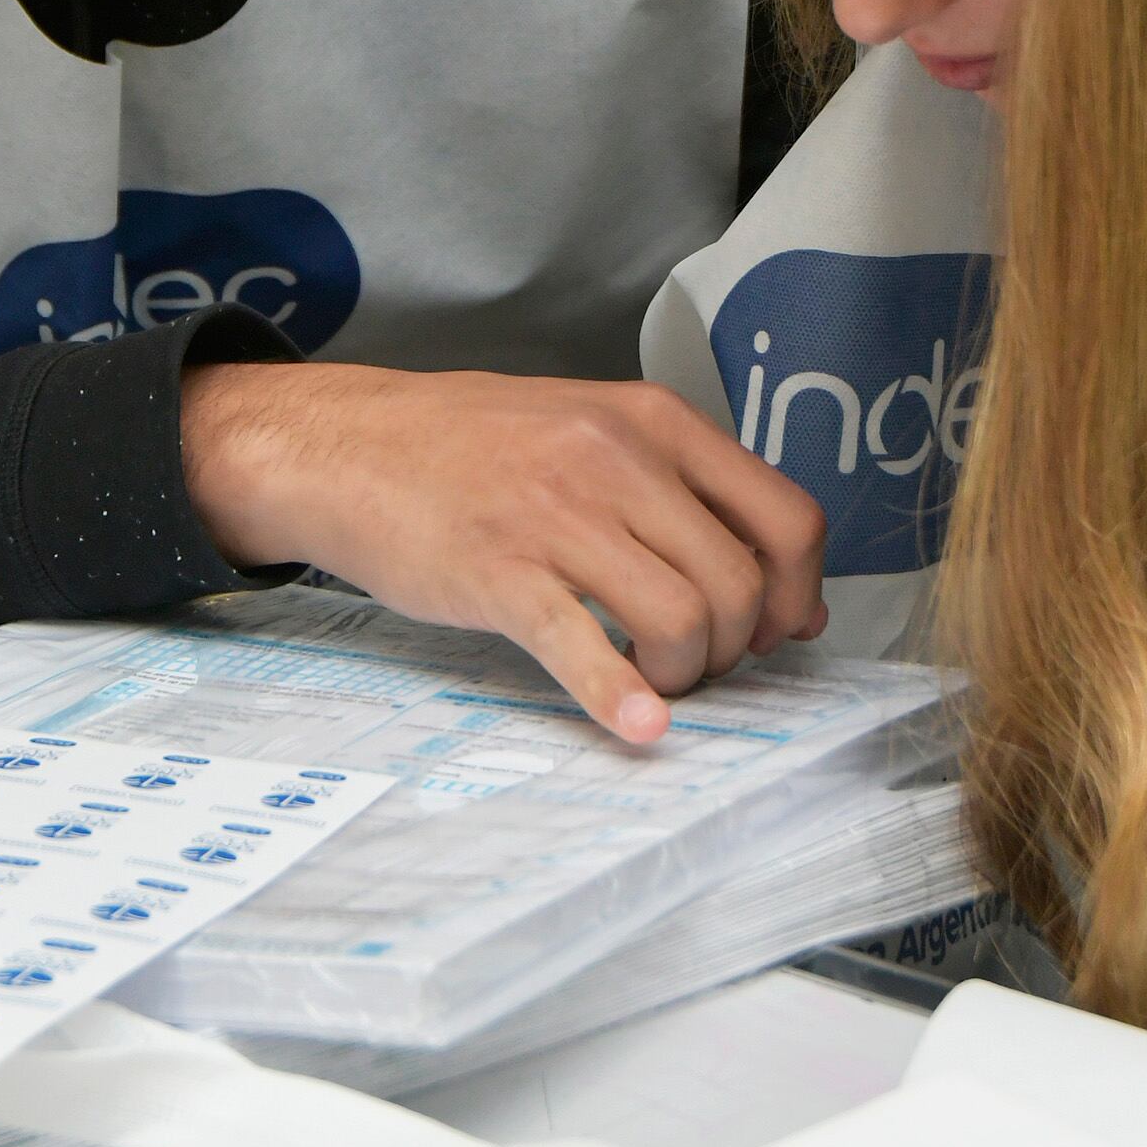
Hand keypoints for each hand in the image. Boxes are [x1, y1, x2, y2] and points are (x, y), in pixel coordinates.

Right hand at [178, 364, 830, 743]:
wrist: (349, 442)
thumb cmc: (477, 446)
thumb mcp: (595, 427)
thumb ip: (685, 491)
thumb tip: (785, 595)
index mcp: (655, 421)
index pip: (787, 516)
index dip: (796, 593)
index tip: (773, 629)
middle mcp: (619, 459)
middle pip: (739, 583)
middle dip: (734, 647)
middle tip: (694, 661)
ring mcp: (558, 515)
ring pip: (682, 618)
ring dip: (683, 674)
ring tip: (651, 677)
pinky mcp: (500, 573)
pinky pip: (582, 647)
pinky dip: (621, 698)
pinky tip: (638, 725)